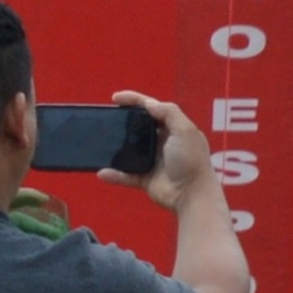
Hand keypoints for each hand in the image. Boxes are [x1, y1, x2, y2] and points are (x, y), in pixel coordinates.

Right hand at [109, 91, 216, 209]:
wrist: (192, 194)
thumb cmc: (192, 161)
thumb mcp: (185, 130)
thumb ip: (169, 113)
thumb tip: (149, 103)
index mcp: (173, 129)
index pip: (152, 109)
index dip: (134, 101)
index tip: (115, 98)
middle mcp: (162, 143)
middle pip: (138, 127)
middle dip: (122, 122)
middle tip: (106, 118)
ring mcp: (153, 161)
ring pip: (129, 151)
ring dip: (115, 148)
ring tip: (100, 142)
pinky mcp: (146, 178)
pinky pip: (125, 175)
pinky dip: (114, 174)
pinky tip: (103, 172)